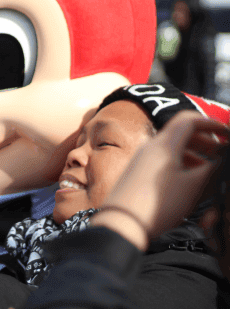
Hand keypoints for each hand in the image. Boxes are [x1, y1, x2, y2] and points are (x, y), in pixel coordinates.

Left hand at [91, 111, 228, 249]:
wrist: (122, 222)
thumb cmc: (159, 204)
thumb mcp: (194, 186)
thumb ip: (213, 169)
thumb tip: (222, 159)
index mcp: (164, 144)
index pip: (189, 120)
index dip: (211, 123)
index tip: (227, 133)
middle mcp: (151, 146)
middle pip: (181, 133)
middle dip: (204, 140)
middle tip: (221, 154)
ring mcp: (142, 159)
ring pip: (172, 148)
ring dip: (194, 153)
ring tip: (210, 169)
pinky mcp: (138, 172)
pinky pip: (163, 160)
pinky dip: (180, 163)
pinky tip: (190, 179)